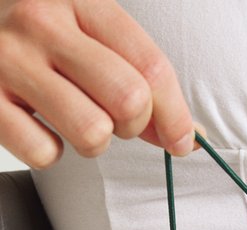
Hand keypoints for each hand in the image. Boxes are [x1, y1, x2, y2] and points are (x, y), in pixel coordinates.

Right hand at [0, 0, 193, 166]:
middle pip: (128, 99)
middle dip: (133, 125)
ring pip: (92, 132)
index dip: (176, 114)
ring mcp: (11, 61)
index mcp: (80, 0)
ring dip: (94, 142)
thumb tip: (184, 134)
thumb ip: (136, 76)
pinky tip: (39, 128)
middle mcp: (43, 23)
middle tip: (116, 121)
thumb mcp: (87, 33)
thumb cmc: (36, 37)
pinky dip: (49, 152)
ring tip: (76, 122)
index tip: (182, 141)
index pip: (151, 66)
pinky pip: (44, 153)